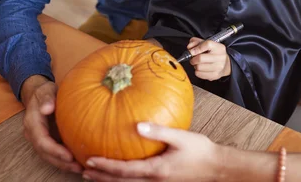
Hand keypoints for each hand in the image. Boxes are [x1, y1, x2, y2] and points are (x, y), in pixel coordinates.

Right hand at [20, 75, 81, 173]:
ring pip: (49, 156)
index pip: (42, 141)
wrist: (39, 93)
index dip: (54, 150)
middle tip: (78, 167)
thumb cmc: (44, 92)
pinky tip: (78, 162)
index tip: (68, 156)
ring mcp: (39, 139)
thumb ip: (47, 99)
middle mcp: (33, 134)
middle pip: (45, 154)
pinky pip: (54, 153)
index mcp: (32, 123)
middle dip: (61, 162)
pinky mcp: (47, 140)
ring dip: (64, 164)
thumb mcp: (46, 91)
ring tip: (80, 168)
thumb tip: (47, 108)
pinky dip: (65, 159)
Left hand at [83, 122, 224, 181]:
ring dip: (109, 180)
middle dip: (101, 177)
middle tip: (83, 170)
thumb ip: (159, 131)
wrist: (217, 168)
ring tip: (93, 174)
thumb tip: (138, 125)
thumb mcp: (181, 138)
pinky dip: (124, 179)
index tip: (90, 160)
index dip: (106, 166)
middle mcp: (154, 181)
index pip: (125, 170)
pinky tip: (120, 172)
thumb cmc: (201, 151)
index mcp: (156, 170)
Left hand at [188, 37, 230, 80]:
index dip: (197, 48)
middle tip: (193, 59)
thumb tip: (189, 47)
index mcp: (218, 47)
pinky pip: (199, 74)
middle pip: (200, 58)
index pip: (207, 44)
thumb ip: (197, 42)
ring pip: (198, 67)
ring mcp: (218, 67)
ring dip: (195, 65)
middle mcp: (220, 57)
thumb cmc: (214, 53)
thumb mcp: (207, 44)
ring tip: (198, 64)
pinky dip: (197, 71)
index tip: (191, 51)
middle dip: (193, 59)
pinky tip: (201, 69)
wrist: (226, 64)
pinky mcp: (215, 75)